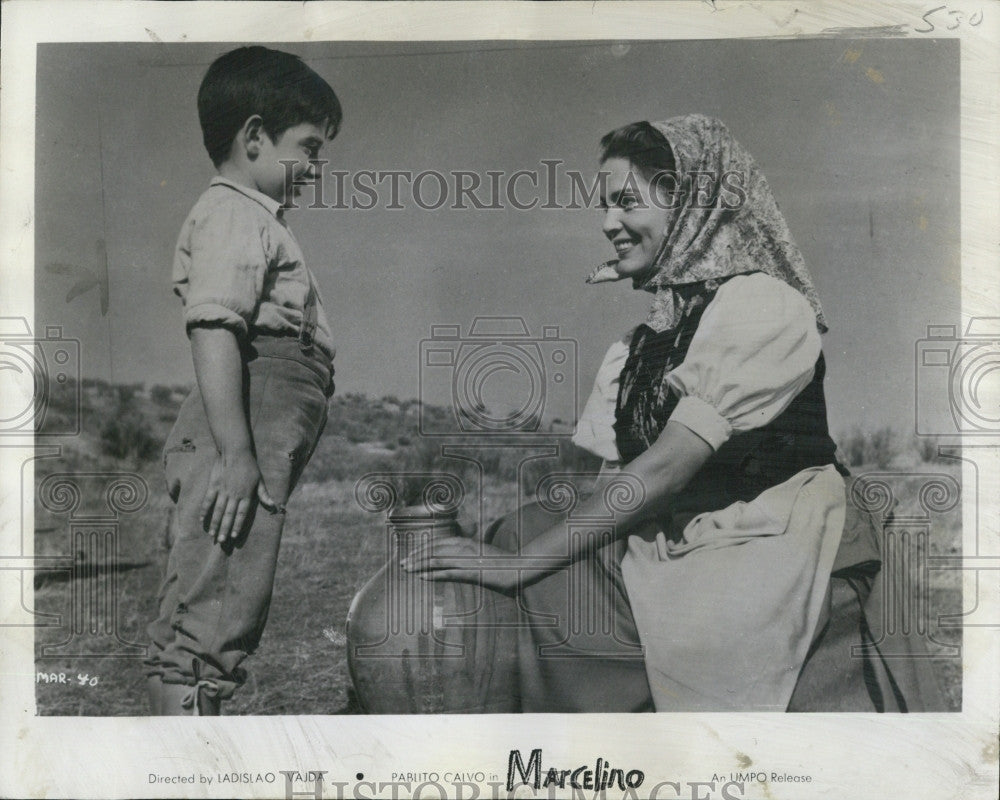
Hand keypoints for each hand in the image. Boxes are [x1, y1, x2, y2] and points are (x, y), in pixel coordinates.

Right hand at [200, 449, 279, 543]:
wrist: (235, 451)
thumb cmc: (249, 466)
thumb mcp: (259, 480)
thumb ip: (264, 495)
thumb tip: (274, 506)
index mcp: (246, 494)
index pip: (241, 514)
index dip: (237, 525)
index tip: (233, 536)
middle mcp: (234, 494)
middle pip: (228, 515)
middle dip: (224, 529)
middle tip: (221, 541)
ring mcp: (222, 490)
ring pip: (217, 510)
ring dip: (214, 523)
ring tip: (212, 535)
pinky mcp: (213, 485)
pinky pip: (208, 500)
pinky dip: (204, 510)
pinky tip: (201, 520)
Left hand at [400, 536, 553, 593]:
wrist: (518, 568)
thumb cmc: (501, 563)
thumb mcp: (482, 556)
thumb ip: (468, 555)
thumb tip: (455, 561)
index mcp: (466, 543)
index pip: (439, 542)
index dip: (423, 548)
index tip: (411, 554)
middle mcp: (464, 548)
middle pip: (434, 549)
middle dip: (416, 555)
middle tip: (402, 562)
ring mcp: (467, 560)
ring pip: (437, 559)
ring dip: (420, 564)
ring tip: (406, 568)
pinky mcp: (471, 572)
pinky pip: (448, 572)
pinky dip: (434, 574)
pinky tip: (422, 576)